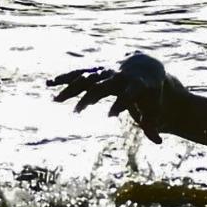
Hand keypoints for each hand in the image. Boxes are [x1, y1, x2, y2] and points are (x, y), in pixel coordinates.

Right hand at [48, 52, 176, 141]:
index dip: (121, 104)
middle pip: (103, 86)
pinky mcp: (96, 70)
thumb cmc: (149, 92)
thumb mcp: (153, 107)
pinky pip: (78, 72)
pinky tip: (48, 84)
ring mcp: (106, 71)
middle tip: (77, 112)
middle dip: (90, 98)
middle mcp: (119, 75)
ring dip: (71, 88)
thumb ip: (152, 123)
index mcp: (136, 84)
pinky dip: (64, 77)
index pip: (129, 94)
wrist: (146, 66)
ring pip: (86, 78)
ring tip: (55, 100)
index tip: (110, 116)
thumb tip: (158, 141)